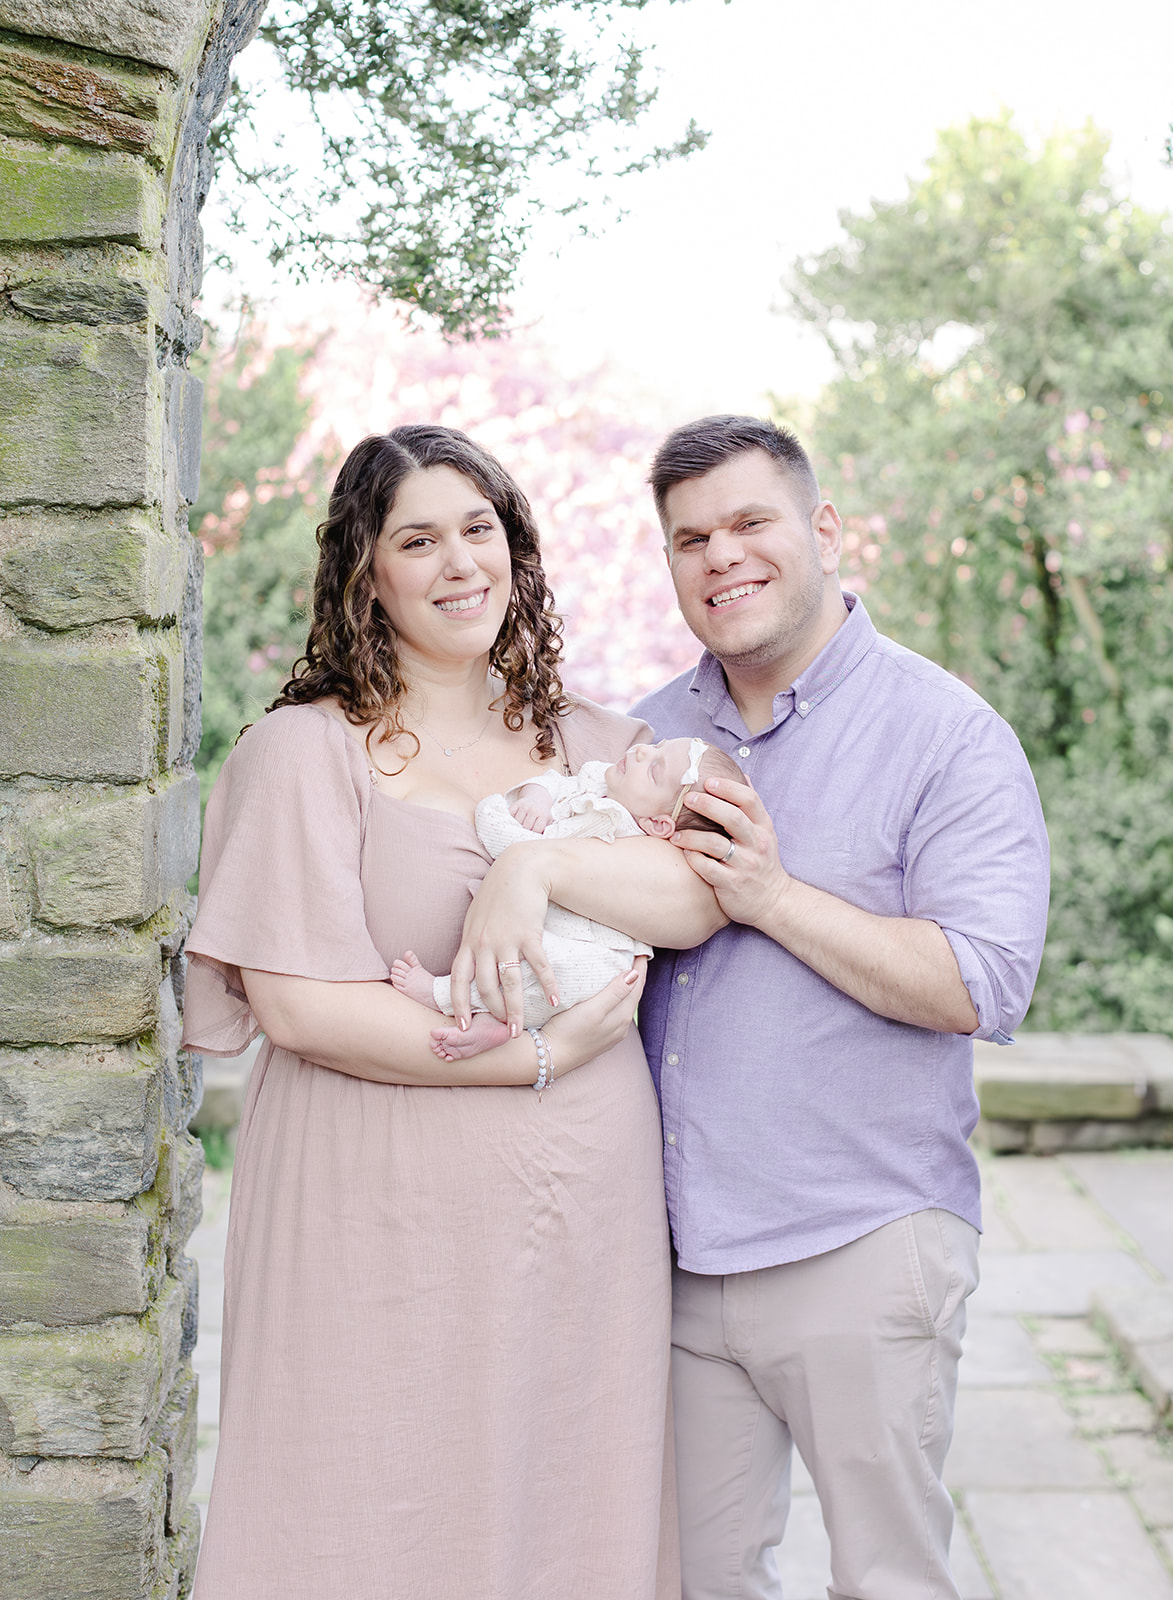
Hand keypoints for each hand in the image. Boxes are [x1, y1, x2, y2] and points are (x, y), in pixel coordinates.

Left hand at [450, 842, 557, 1033]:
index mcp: (469, 941)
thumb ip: (473, 939)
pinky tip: (554, 1000)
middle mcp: (484, 944)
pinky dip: (547, 985)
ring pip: (509, 983)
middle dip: (492, 1013)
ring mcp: (506, 940)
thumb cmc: (499, 892)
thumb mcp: (477, 915)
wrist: (521, 868)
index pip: (458, 979)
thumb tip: (469, 957)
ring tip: (518, 1029)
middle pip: (485, 987)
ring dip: (514, 1009)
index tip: (462, 1024)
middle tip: (499, 1033)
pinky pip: (538, 966)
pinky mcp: (528, 934)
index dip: (458, 1004)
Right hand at [509, 792, 552, 832]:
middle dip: (525, 831)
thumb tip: (539, 840)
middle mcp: (534, 809)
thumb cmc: (542, 814)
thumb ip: (545, 830)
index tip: (531, 836)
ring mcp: (525, 805)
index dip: (534, 834)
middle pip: (526, 825)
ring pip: (517, 820)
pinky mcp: (517, 803)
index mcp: (543, 815)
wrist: (538, 798)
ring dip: (517, 826)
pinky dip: (510, 819)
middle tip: (524, 834)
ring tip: (519, 828)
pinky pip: (511, 814)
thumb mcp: (548, 821)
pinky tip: (513, 822)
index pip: (537, 829)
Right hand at [543, 959, 647, 1073]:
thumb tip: (635, 975)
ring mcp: (611, 1033)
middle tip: (635, 955)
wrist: (549, 1057)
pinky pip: (615, 1011)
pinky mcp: (601, 1036)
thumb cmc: (569, 1032)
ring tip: (625, 969)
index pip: (637, 986)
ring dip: (627, 986)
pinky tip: (610, 993)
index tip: (642, 949)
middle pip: (634, 995)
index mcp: (621, 1018)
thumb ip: (615, 993)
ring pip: (625, 1003)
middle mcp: (621, 1027)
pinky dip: (617, 997)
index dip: (640, 967)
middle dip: (636, 975)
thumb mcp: (593, 1010)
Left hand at [671, 774, 791, 928]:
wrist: (773, 902)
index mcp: (763, 827)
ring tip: (675, 834)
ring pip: (716, 844)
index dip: (728, 788)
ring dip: (692, 836)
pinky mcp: (732, 884)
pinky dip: (693, 859)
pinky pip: (708, 868)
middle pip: (733, 818)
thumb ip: (751, 807)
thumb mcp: (764, 832)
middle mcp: (757, 844)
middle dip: (708, 805)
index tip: (708, 781)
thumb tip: (744, 775)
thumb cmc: (762, 862)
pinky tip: (685, 854)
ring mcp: (745, 864)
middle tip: (687, 799)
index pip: (749, 800)